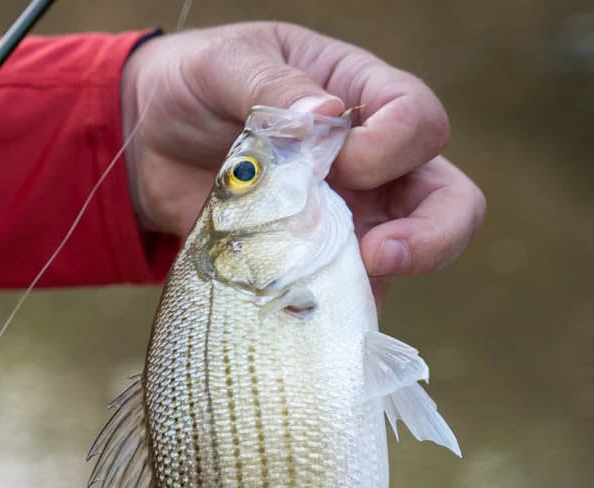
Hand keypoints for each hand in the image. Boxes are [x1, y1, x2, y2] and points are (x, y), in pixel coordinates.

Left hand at [121, 22, 485, 297]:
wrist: (146, 140)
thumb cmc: (196, 83)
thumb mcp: (226, 65)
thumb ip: (272, 86)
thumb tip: (324, 113)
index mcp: (362, 98)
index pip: (419, 123)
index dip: (392, 148)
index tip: (339, 160)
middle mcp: (372, 163)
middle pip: (447, 203)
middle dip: (432, 236)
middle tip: (379, 256)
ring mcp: (345, 218)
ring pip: (402, 260)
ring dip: (374, 282)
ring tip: (329, 291)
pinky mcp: (307, 262)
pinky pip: (336, 298)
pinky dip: (323, 312)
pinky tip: (293, 316)